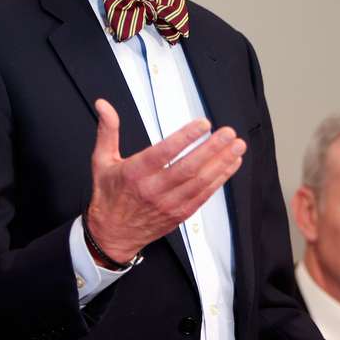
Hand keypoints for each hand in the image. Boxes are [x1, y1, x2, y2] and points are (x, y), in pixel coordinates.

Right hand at [84, 98, 245, 264]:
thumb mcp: (102, 161)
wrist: (113, 235)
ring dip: (221, 163)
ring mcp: (169, 204)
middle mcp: (153, 189)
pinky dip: (220, 179)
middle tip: (228, 133)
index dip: (185, 138)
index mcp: (134, 173)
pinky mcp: (180, 213)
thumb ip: (107, 131)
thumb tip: (103, 104)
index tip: (203, 124)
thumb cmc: (109, 196)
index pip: (163, 153)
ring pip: (200, 182)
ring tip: (237, 146)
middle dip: (212, 149)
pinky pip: (204, 195)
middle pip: (188, 168)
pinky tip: (232, 164)